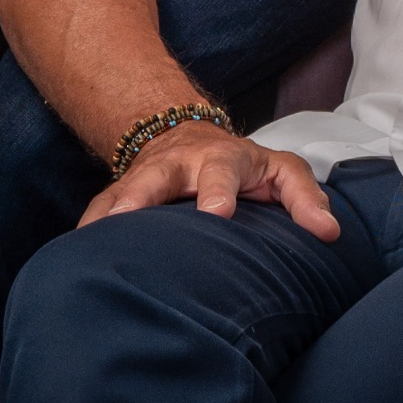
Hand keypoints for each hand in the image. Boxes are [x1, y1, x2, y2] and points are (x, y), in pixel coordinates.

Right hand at [80, 120, 339, 239]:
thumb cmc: (244, 169)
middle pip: (158, 175)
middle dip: (143, 195)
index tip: (217, 214)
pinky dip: (85, 233)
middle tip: (129, 220)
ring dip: (106, 216)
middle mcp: (178, 165)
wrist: (190, 141)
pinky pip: (97, 214)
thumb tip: (329, 232)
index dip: (219, 190)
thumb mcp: (281, 171)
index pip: (223, 170)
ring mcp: (145, 180)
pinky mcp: (119, 199)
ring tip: (89, 245)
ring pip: (120, 193)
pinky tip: (72, 261)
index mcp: (223, 159)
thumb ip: (305, 197)